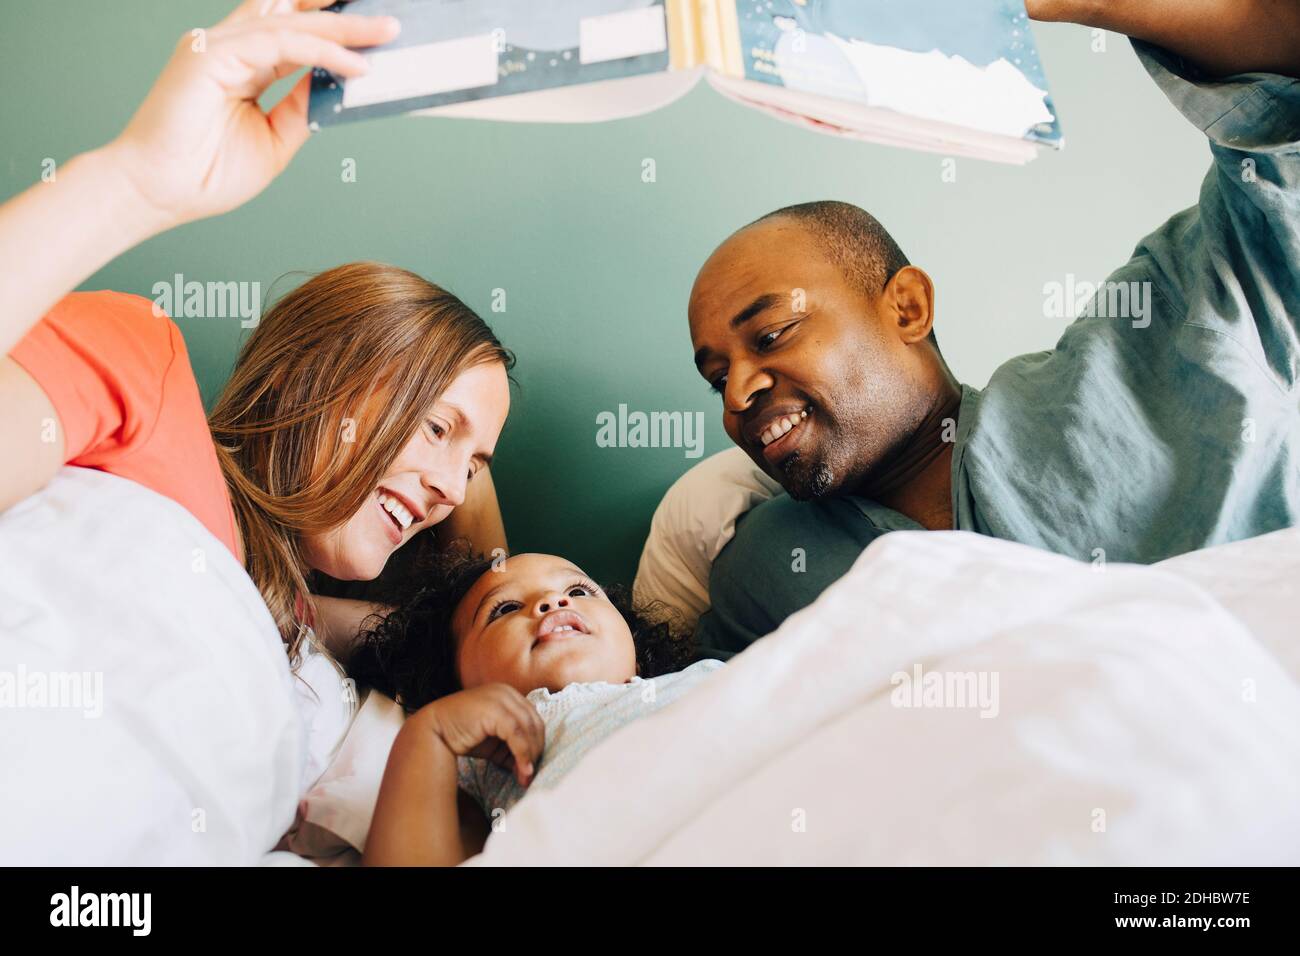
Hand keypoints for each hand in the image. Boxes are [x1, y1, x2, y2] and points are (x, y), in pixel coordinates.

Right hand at [106, 0, 399, 229]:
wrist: (159, 193)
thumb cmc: (204, 174)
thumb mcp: (275, 140)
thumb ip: (301, 108)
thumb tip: (337, 85)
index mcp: (240, 64)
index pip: (293, 34)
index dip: (333, 32)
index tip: (375, 37)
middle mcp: (227, 47)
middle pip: (293, 17)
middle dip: (345, 19)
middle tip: (390, 24)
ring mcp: (217, 47)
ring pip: (290, 23)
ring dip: (341, 28)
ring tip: (383, 32)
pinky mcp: (211, 55)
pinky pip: (279, 44)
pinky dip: (320, 52)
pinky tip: (353, 64)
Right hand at [416, 684, 545, 787]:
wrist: (433, 731)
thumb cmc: (461, 735)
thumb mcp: (493, 743)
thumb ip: (511, 750)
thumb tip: (528, 770)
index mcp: (508, 695)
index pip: (533, 720)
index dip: (536, 744)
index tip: (532, 768)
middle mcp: (506, 693)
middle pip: (534, 724)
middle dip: (535, 752)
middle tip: (529, 776)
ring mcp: (500, 698)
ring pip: (528, 729)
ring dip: (530, 756)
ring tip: (525, 777)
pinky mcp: (494, 710)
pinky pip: (516, 734)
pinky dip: (522, 754)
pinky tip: (520, 770)